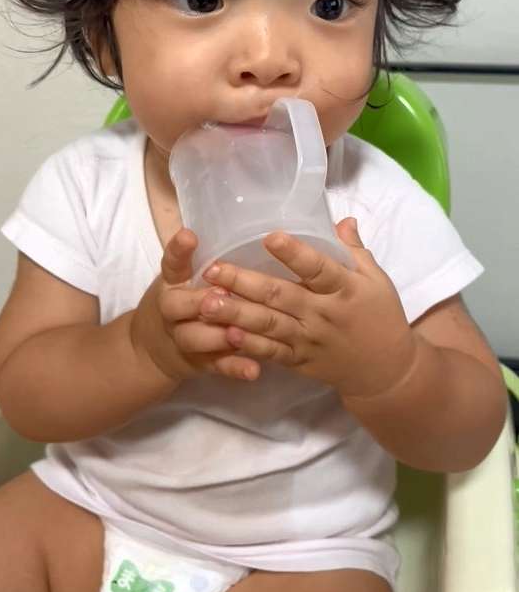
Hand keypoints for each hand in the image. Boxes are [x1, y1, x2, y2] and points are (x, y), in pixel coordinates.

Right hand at [131, 228, 262, 384]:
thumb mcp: (177, 278)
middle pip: (177, 307)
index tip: (190, 236)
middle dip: (197, 302)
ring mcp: (183, 339)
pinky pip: (216, 366)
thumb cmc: (176, 302)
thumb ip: (194, 258)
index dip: (178, 250)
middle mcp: (172, 311)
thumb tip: (220, 227)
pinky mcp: (198, 363)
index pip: (171, 263)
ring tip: (238, 334)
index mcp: (171, 283)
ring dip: (217, 337)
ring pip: (195, 339)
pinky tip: (254, 369)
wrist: (150, 350)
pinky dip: (234, 368)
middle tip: (219, 296)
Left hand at [199, 218, 416, 398]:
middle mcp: (324, 314)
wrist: (385, 372)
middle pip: (282, 296)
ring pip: (269, 325)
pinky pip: (271, 353)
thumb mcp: (377, 280)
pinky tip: (225, 334)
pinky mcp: (299, 361)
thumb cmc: (381, 316)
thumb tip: (342, 219)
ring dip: (236, 314)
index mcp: (346, 289)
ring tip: (206, 302)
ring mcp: (309, 340)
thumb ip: (354, 250)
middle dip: (244, 283)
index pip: (319, 268)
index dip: (295, 254)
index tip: (269, 236)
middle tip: (213, 269)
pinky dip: (248, 345)